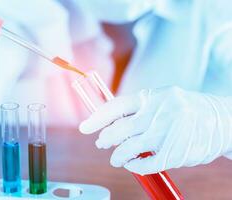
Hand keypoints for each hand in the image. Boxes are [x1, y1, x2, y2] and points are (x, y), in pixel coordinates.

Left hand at [79, 86, 231, 174]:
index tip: (84, 127)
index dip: (97, 118)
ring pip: (130, 148)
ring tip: (115, 158)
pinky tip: (132, 164)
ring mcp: (168, 133)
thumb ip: (136, 109)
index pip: (116, 106)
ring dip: (117, 156)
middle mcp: (159, 112)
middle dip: (105, 139)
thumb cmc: (185, 109)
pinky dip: (135, 166)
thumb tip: (108, 121)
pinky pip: (147, 164)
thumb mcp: (161, 99)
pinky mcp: (176, 152)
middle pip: (120, 129)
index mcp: (152, 96)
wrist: (222, 120)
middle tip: (101, 144)